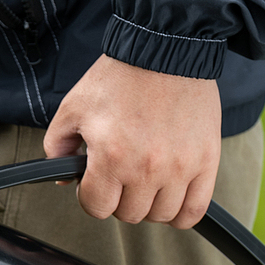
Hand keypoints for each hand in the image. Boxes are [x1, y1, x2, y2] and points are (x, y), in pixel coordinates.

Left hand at [43, 55, 220, 227]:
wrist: (165, 49)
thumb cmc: (120, 76)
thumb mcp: (73, 107)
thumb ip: (58, 145)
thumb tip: (63, 180)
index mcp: (111, 156)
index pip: (97, 208)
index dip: (91, 197)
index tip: (95, 183)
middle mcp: (146, 167)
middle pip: (129, 214)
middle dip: (119, 199)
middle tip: (121, 176)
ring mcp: (180, 167)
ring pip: (161, 216)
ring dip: (150, 204)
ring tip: (146, 182)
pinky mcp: (206, 161)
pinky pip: (194, 210)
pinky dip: (181, 213)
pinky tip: (172, 195)